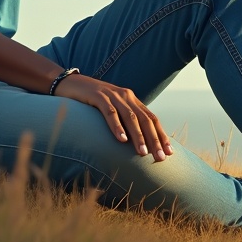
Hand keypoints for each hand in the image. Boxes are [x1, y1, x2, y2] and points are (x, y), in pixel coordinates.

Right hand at [54, 73, 173, 161]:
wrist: (71, 84)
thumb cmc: (93, 102)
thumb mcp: (113, 109)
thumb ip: (125, 120)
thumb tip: (138, 144)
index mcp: (132, 99)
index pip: (151, 118)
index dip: (161, 135)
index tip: (170, 153)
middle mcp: (126, 95)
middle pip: (144, 118)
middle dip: (154, 139)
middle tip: (160, 157)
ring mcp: (112, 95)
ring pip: (130, 116)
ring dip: (138, 136)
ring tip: (143, 153)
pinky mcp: (98, 96)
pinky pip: (109, 112)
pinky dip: (116, 126)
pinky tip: (121, 139)